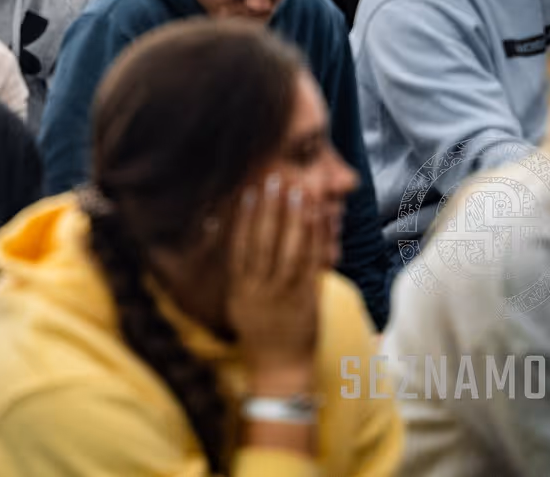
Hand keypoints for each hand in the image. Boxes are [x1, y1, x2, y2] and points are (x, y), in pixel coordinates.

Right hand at [226, 174, 327, 385]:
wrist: (279, 369)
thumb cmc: (258, 333)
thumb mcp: (239, 302)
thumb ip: (240, 273)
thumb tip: (231, 239)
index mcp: (239, 288)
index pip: (240, 245)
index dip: (243, 217)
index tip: (247, 192)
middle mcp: (259, 289)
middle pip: (263, 243)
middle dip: (269, 209)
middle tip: (273, 180)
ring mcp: (283, 295)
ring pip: (288, 251)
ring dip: (293, 218)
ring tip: (297, 191)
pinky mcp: (306, 302)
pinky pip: (311, 266)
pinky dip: (315, 241)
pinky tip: (318, 222)